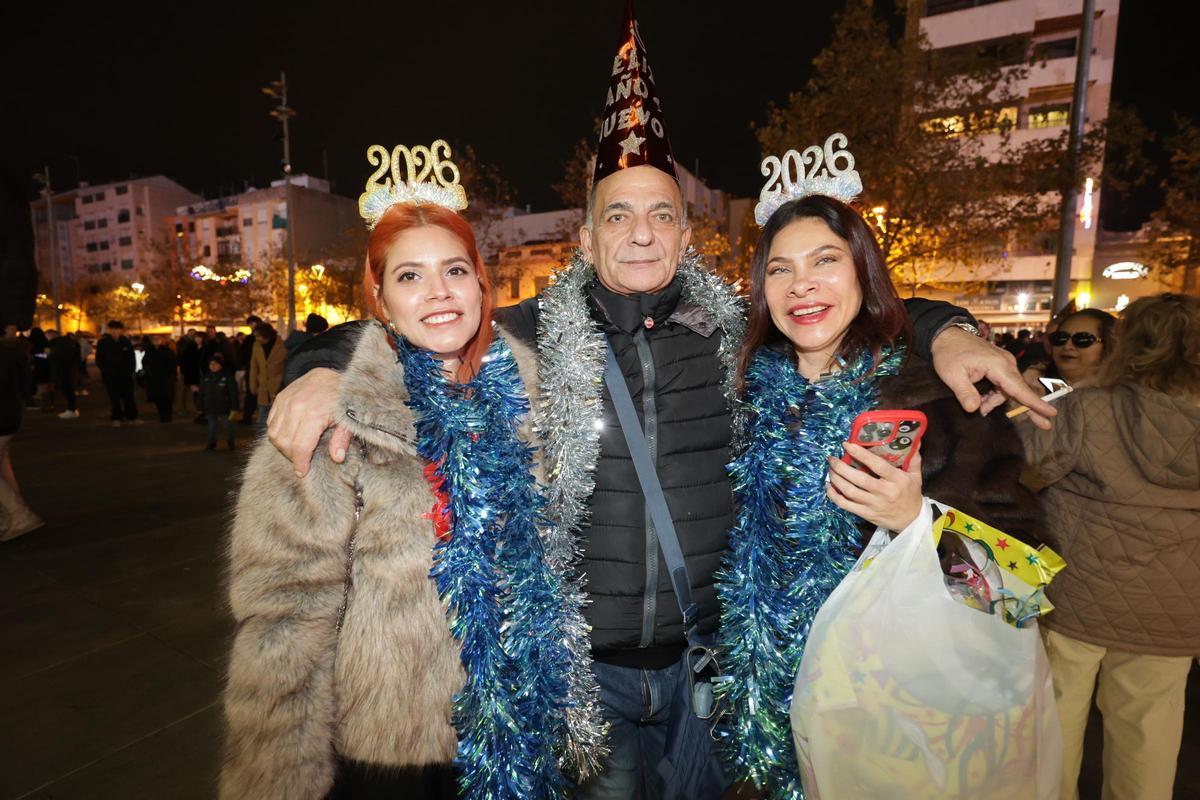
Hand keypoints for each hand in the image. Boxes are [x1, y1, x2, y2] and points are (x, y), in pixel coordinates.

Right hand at [266, 368, 350, 476]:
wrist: (332, 373)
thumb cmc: (343, 397)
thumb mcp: (349, 418)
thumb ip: (342, 439)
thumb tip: (337, 458)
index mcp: (314, 414)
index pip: (300, 447)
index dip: (300, 463)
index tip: (302, 472)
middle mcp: (296, 407)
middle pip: (284, 443)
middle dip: (292, 457)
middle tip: (302, 461)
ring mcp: (286, 401)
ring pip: (274, 434)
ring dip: (283, 446)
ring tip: (296, 450)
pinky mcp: (280, 398)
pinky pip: (271, 423)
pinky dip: (277, 433)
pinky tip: (290, 436)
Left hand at [827, 443, 922, 530]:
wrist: (910, 521)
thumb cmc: (911, 495)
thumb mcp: (916, 476)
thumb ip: (913, 459)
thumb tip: (913, 441)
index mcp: (896, 480)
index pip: (877, 465)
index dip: (861, 454)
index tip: (847, 445)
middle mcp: (884, 492)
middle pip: (859, 479)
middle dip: (841, 467)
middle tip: (832, 458)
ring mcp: (873, 504)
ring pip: (850, 491)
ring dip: (836, 479)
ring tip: (830, 469)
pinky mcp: (866, 514)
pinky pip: (846, 505)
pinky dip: (834, 496)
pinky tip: (829, 487)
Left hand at [930, 327, 1055, 429]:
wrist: (947, 334)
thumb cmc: (949, 352)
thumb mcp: (951, 374)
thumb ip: (964, 392)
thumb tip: (974, 410)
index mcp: (998, 365)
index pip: (1018, 388)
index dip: (1034, 402)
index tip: (1051, 412)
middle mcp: (1006, 363)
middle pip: (1019, 390)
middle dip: (1029, 408)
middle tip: (1045, 425)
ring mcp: (1004, 363)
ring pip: (1008, 389)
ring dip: (996, 401)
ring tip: (980, 407)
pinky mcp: (1000, 365)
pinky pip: (1003, 384)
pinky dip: (995, 394)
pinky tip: (983, 401)